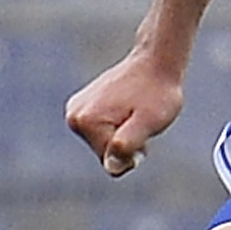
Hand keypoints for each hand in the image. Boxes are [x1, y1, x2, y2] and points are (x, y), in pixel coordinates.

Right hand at [66, 44, 186, 179]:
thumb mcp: (148, 122)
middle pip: (104, 154)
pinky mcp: (82, 108)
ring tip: (134, 112)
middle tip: (139, 119)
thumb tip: (111, 166)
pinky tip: (126, 109)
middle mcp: (73, 116)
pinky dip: (118, 127)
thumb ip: (127, 145)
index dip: (134, 151)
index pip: (111, 161)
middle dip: (126, 144)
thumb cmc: (157, 93)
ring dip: (123, 135)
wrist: (156, 63)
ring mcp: (75, 111)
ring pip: (104, 144)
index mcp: (84, 121)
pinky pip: (103, 132)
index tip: (142, 126)